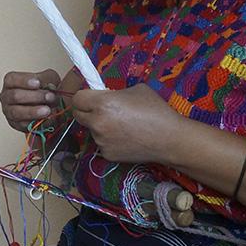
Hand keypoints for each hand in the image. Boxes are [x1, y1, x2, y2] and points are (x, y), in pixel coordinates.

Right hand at [0, 69, 60, 130]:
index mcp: (10, 82)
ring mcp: (8, 111)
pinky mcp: (15, 124)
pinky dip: (35, 122)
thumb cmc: (43, 89)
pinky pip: (22, 125)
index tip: (38, 83)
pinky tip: (46, 119)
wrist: (47, 106)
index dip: (24, 81)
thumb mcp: (47, 78)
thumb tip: (50, 87)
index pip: (12, 79)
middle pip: (15, 96)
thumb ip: (48, 80)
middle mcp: (6, 96)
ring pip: (16, 112)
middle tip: (50, 97)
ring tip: (47, 110)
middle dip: (34, 96)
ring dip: (33, 111)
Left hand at [72, 83, 186, 162]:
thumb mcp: (136, 90)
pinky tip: (126, 138)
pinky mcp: (107, 154)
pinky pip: (102, 143)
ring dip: (100, 126)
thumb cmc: (156, 110)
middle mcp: (97, 123)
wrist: (169, 139)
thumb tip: (105, 95)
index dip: (83, 96)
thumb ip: (114, 93)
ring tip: (122, 126)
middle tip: (101, 110)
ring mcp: (101, 141)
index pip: (76, 99)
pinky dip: (109, 140)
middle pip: (78, 115)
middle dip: (87, 111)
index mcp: (102, 103)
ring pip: (91, 130)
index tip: (90, 97)